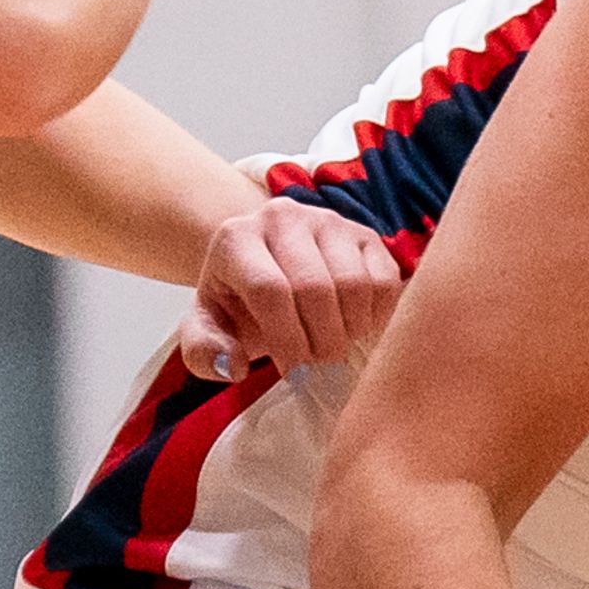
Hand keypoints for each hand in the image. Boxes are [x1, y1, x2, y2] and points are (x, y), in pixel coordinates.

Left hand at [175, 197, 406, 378]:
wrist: (266, 265)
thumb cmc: (238, 304)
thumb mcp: (208, 329)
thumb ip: (204, 351)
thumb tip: (234, 365)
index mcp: (236, 238)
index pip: (269, 289)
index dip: (286, 339)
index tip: (292, 372)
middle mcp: (282, 216)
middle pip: (315, 287)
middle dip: (321, 340)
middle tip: (318, 364)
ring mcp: (327, 220)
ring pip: (354, 283)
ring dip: (349, 330)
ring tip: (333, 345)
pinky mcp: (364, 233)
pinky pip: (384, 280)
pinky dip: (375, 315)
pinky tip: (354, 326)